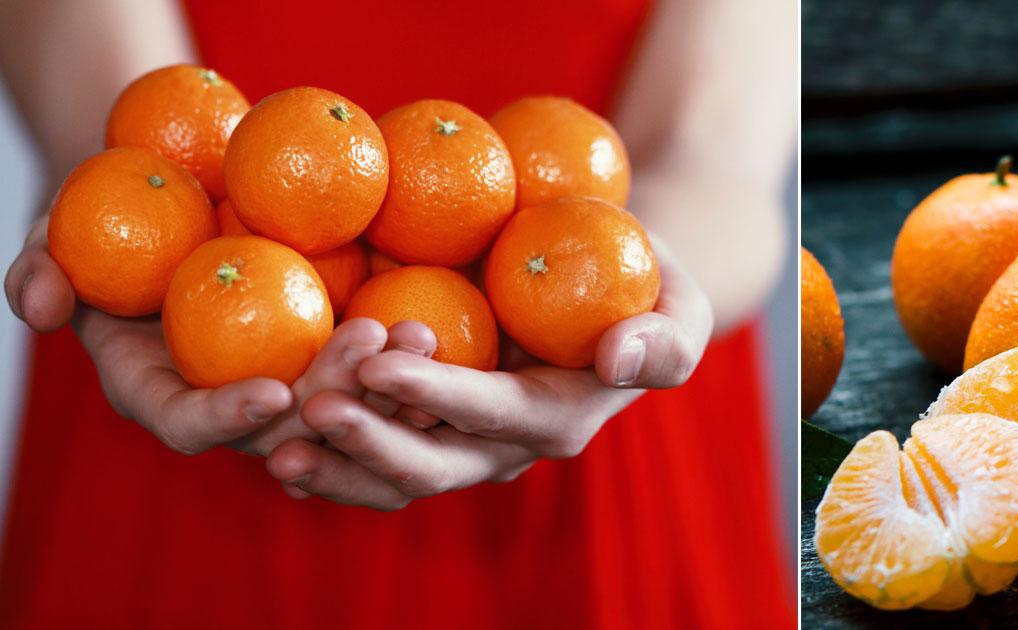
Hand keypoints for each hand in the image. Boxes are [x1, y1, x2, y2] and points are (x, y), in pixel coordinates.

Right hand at [4, 215, 389, 454]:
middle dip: (329, 396)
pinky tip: (432, 328)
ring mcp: (282, 379)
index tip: (271, 392)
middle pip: (284, 427)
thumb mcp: (59, 231)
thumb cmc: (108, 213)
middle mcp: (227, 400)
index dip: (226, 419)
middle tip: (368, 345)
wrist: (177, 194)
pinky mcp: (322, 353)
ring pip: (338, 406)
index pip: (190, 426)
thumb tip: (36, 307)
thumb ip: (40, 270)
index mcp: (161, 391)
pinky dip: (399, 356)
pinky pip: (367, 370)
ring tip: (419, 335)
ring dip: (381, 383)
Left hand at [265, 238, 713, 509]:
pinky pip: (375, 455)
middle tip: (313, 409)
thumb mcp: (680, 308)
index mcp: (558, 418)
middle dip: (372, 444)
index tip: (382, 360)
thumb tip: (618, 358)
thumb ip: (663, 339)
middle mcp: (505, 447)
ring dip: (337, 464)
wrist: (605, 292)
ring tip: (274, 446)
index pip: (496, 412)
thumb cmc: (646, 289)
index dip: (441, 394)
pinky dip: (329, 455)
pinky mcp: (429, 427)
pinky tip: (274, 441)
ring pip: (394, 474)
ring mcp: (462, 444)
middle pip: (434, 464)